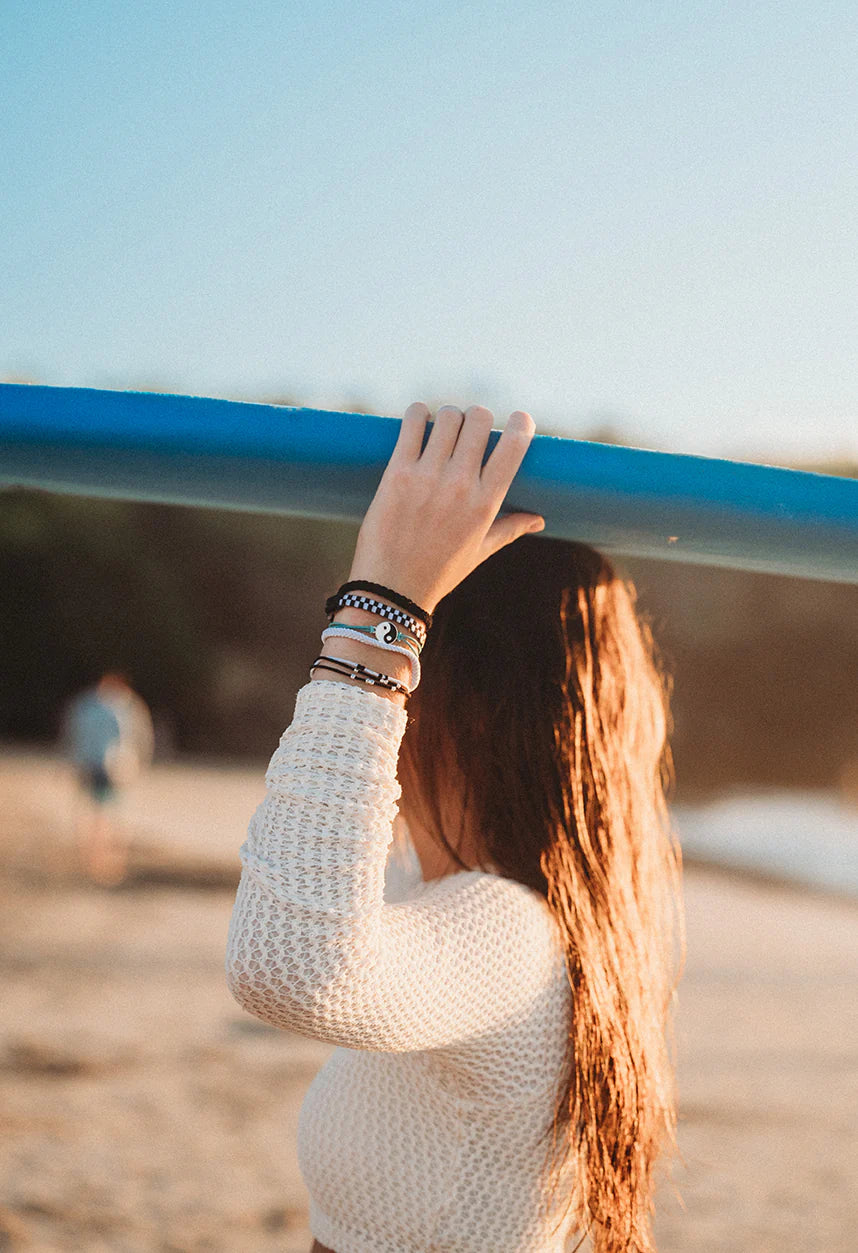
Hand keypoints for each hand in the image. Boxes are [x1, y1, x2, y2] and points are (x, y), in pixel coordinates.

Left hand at [348, 402, 543, 613]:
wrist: (392, 588)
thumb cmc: (439, 571)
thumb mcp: (480, 551)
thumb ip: (510, 529)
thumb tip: (539, 520)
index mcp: (486, 503)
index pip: (515, 446)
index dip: (521, 424)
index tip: (518, 420)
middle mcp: (460, 485)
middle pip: (479, 420)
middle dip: (478, 418)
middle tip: (468, 429)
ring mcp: (428, 477)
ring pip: (447, 416)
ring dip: (448, 416)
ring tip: (442, 427)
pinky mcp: (397, 473)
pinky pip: (412, 423)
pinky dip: (418, 414)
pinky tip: (419, 420)